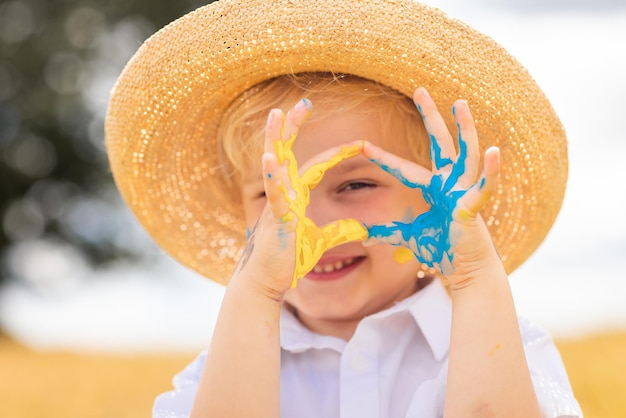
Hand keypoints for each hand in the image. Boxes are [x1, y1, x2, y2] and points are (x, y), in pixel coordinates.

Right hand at [236, 99, 367, 293]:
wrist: (266, 281)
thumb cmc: (288, 259)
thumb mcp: (320, 241)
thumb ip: (339, 232)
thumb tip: (362, 228)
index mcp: (296, 196)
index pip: (316, 166)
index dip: (336, 153)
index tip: (358, 142)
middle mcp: (284, 194)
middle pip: (287, 151)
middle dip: (293, 126)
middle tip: (303, 102)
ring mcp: (276, 204)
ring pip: (274, 164)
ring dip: (275, 139)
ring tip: (276, 114)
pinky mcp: (275, 219)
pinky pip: (273, 193)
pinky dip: (272, 175)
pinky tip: (271, 158)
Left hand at [363, 87, 500, 284]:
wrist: (465, 268)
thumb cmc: (442, 248)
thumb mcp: (409, 237)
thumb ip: (388, 233)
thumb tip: (364, 237)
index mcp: (433, 188)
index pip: (404, 167)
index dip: (383, 157)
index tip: (362, 145)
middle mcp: (449, 183)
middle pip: (440, 143)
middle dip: (430, 116)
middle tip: (419, 89)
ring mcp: (463, 191)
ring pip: (465, 154)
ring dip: (465, 129)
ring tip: (460, 103)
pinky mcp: (473, 207)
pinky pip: (484, 187)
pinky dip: (490, 171)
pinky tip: (493, 152)